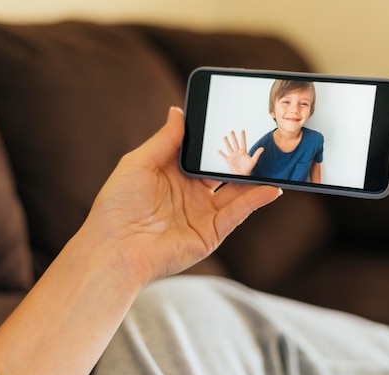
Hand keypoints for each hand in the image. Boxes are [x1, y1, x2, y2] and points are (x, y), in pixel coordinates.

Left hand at [80, 108, 280, 283]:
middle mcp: (189, 193)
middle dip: (240, 159)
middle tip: (259, 142)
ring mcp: (201, 214)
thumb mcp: (139, 162)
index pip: (200, 154)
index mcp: (172, 174)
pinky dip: (254, 201)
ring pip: (235, 192)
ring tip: (274, 165)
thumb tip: (178, 112)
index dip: (215, 140)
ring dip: (254, 180)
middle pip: (221, 172)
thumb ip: (165, 139)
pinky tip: (270, 189)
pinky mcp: (210, 233)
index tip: (232, 122)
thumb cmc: (118, 205)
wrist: (115, 248)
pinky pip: (237, 214)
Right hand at [218, 130, 263, 174]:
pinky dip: (221, 154)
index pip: (243, 142)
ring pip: (229, 147)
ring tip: (225, 137)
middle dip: (233, 137)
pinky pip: (224, 156)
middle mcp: (238, 153)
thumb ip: (257, 154)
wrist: (243, 175)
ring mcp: (233, 156)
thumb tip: (262, 148)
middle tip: (232, 131)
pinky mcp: (229, 160)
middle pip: (235, 143)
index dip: (242, 136)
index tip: (242, 130)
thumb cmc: (248, 169)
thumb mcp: (253, 161)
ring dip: (227, 142)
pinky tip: (219, 150)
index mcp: (243, 152)